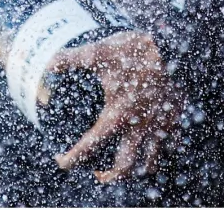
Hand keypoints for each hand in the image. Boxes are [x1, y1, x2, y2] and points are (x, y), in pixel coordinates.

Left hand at [49, 31, 177, 182]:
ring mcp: (159, 125)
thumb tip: (47, 65)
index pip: (89, 148)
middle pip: (125, 168)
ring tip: (128, 165)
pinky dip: (162, 151)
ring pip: (151, 163)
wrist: (174, 46)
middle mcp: (138, 127)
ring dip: (137, 169)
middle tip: (99, 173)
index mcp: (116, 117)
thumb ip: (70, 59)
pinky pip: (172, 145)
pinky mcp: (176, 117)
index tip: (62, 161)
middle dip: (110, 176)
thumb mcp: (98, 52)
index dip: (71, 159)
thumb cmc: (135, 51)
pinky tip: (154, 146)